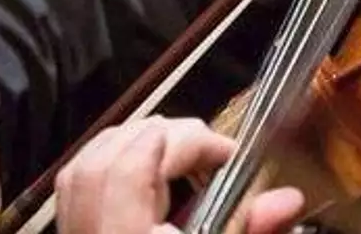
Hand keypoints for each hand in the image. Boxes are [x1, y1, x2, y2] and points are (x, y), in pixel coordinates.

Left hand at [54, 117, 304, 233]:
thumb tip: (286, 198)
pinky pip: (74, 193)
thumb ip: (250, 231)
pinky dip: (110, 171)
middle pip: (103, 157)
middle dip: (160, 136)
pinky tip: (147, 185)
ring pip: (81, 169)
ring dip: (132, 148)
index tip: (228, 154)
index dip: (185, 143)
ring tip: (178, 162)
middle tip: (206, 152)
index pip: (133, 165)